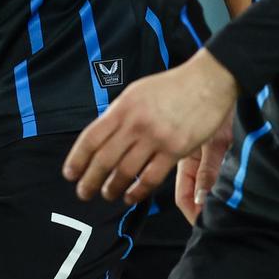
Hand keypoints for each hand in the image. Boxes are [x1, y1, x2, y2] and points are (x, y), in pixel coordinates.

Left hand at [64, 50, 238, 204]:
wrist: (208, 81)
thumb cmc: (172, 86)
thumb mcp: (137, 92)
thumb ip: (119, 115)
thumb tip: (101, 138)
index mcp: (123, 107)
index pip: (91, 138)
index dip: (77, 159)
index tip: (70, 174)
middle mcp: (135, 123)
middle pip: (104, 159)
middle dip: (90, 180)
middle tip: (83, 193)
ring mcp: (155, 138)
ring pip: (125, 172)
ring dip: (112, 188)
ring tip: (107, 195)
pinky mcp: (175, 150)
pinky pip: (150, 178)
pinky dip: (137, 191)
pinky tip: (130, 196)